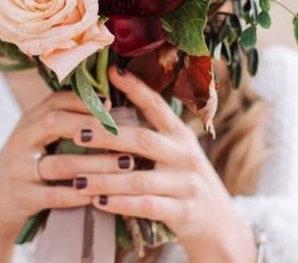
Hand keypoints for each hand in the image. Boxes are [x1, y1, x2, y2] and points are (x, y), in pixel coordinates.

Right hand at [0, 89, 135, 261]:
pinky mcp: (22, 197)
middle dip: (91, 126)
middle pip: (55, 123)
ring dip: (96, 163)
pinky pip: (54, 195)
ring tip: (125, 164)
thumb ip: (60, 120)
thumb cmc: (26, 163)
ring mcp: (19, 169)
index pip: (55, 101)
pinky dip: (79, 194)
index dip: (83, 101)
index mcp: (28, 121)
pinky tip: (102, 193)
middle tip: (121, 131)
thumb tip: (106, 102)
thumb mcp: (35, 137)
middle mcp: (21, 140)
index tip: (111, 104)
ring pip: (60, 163)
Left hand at [70, 66, 256, 262]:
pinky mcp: (184, 212)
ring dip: (105, 178)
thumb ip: (153, 136)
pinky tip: (98, 202)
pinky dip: (120, 204)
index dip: (135, 87)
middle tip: (77, 133)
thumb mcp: (178, 153)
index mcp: (181, 134)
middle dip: (107, 136)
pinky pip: (147, 206)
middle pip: (142, 139)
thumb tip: (110, 114)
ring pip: (139, 178)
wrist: (221, 226)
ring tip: (77, 178)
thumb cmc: (187, 182)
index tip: (111, 71)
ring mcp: (186, 184)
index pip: (156, 105)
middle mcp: (185, 154)